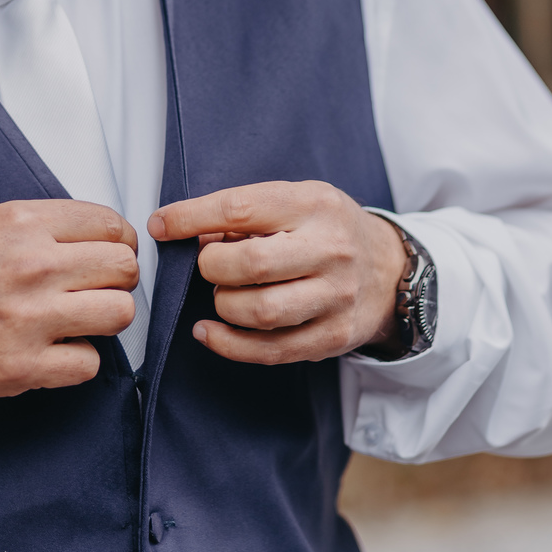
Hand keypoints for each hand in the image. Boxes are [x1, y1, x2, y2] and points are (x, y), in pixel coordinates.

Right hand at [0, 200, 138, 400]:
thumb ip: (41, 224)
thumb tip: (95, 233)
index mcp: (23, 224)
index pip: (110, 224)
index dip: (120, 241)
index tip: (112, 253)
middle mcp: (31, 266)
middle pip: (124, 268)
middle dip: (118, 279)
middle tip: (99, 288)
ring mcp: (30, 318)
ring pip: (119, 313)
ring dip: (106, 318)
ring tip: (81, 319)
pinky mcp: (23, 367)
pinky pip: (89, 363)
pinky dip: (79, 360)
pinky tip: (56, 350)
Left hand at [147, 181, 407, 364]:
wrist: (389, 268)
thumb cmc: (325, 228)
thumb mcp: (295, 200)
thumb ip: (247, 213)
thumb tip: (188, 233)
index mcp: (313, 205)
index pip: (242, 209)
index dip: (192, 217)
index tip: (161, 225)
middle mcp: (330, 250)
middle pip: (251, 265)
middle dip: (211, 268)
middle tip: (208, 266)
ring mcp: (336, 297)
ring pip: (261, 312)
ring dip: (224, 305)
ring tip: (222, 294)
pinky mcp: (334, 337)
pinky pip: (272, 350)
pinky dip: (229, 345)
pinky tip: (209, 332)